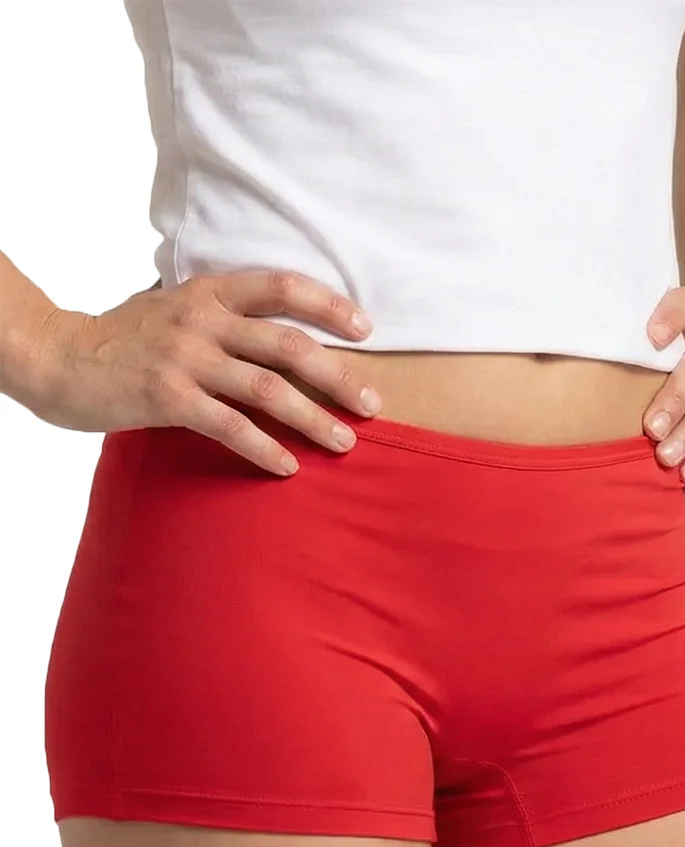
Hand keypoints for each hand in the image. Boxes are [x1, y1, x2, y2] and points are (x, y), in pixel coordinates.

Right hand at [12, 270, 383, 475]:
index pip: (282, 287)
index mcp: (208, 292)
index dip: (329, 305)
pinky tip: (289, 467)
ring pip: (268, 389)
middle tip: (373, 405)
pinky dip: (265, 448)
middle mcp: (202, 320)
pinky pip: (229, 426)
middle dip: (339, 376)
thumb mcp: (171, 308)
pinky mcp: (166, 397)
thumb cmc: (120, 338)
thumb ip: (218, 314)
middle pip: (289, 345)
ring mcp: (184, 358)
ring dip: (313, 419)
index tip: (366, 328)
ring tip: (344, 443)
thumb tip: (270, 329)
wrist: (56, 356)